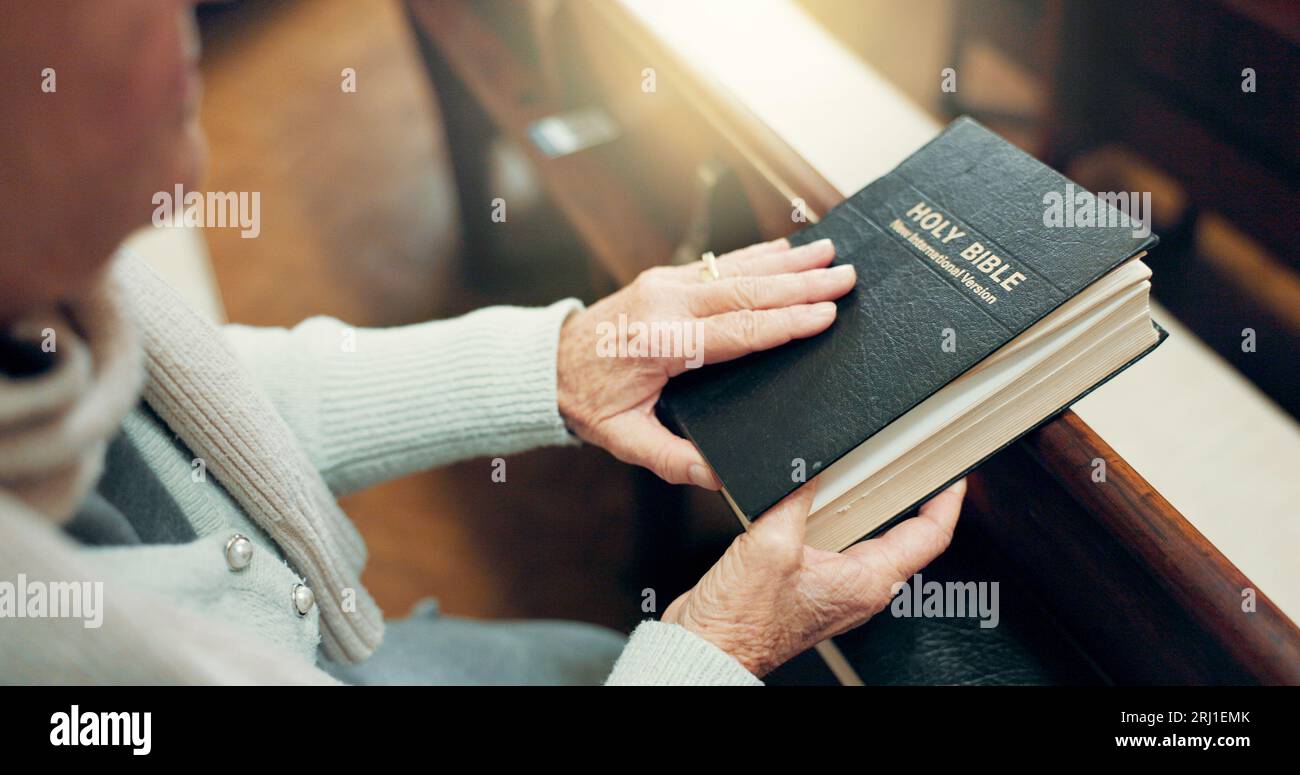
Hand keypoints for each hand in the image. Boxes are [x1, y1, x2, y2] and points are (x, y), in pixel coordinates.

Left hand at [556, 238, 852, 488]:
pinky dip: (757, 255)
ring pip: (736, 269)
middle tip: (847, 278)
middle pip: (745, 293)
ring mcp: (664, 284)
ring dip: (787, 262)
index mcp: (659, 343)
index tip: (825, 316)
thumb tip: (719, 479)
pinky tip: (788, 249)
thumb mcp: (625, 439)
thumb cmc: (587, 401)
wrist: (547, 364)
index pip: (736, 332)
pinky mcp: (664, 277)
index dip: (784, 323)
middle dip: (801, 286)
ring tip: (830, 253)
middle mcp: (664, 304)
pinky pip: (719, 263)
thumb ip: (673, 460)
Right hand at [662, 478, 965, 676]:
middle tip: (913, 459)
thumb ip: (796, 498)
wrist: (707, 646)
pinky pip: (837, 544)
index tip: (955, 475)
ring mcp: (836, 589)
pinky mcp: (811, 586)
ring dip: (867, 504)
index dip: (947, 501)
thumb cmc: (740, 619)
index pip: (929, 537)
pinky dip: (834, 517)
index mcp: (866, 583)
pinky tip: (814, 498)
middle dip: (909, 495)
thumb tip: (811, 467)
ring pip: (868, 538)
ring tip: (867, 470)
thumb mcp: (770, 544)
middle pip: (904, 536)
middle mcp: (859, 590)